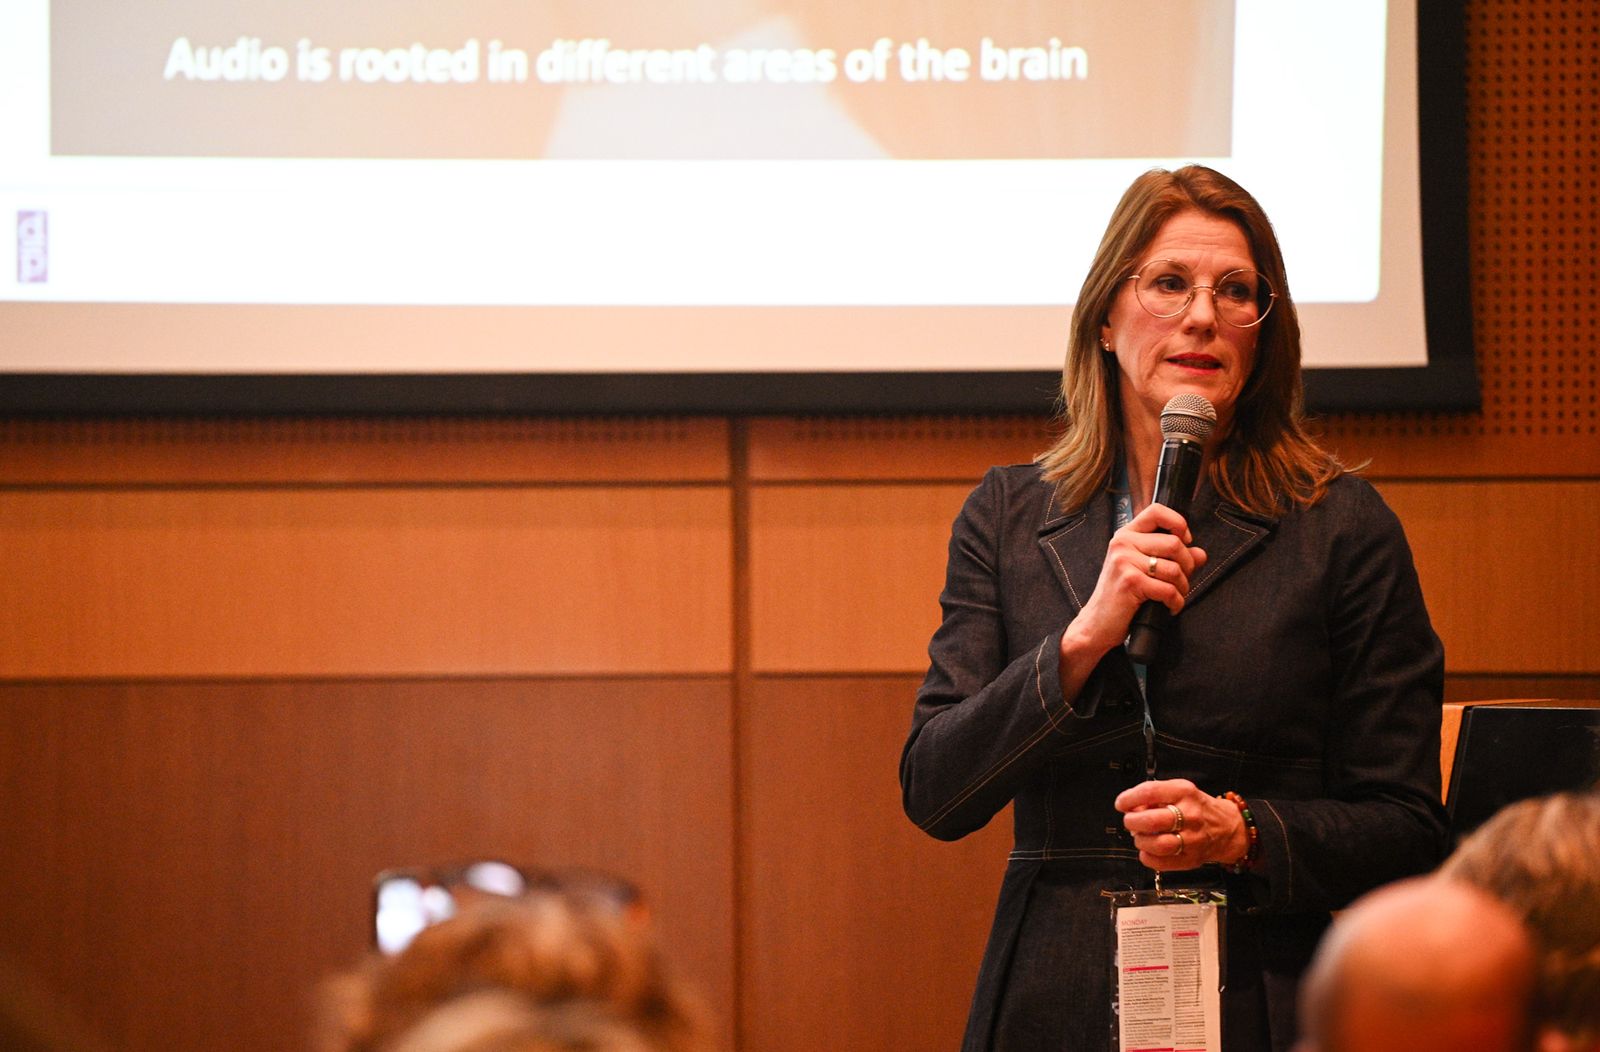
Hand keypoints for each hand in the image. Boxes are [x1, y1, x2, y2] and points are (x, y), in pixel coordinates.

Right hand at [1061, 503, 1207, 659]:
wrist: (1096, 624)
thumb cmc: (1121, 597)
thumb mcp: (1144, 571)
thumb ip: (1173, 558)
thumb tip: (1201, 554)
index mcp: (1125, 535)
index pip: (1157, 511)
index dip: (1179, 523)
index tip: (1185, 541)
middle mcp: (1122, 543)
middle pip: (1174, 543)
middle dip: (1188, 566)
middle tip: (1182, 581)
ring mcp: (1124, 561)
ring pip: (1175, 569)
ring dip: (1183, 588)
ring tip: (1175, 596)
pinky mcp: (1130, 581)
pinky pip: (1169, 589)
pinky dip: (1176, 603)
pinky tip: (1169, 608)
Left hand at [1114, 778, 1246, 871]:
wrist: (1227, 828)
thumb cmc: (1197, 807)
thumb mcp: (1179, 791)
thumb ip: (1154, 796)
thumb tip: (1130, 807)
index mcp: (1184, 793)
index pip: (1150, 792)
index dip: (1129, 798)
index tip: (1121, 804)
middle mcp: (1190, 815)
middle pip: (1152, 821)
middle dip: (1132, 822)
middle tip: (1130, 822)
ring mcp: (1193, 839)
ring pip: (1157, 844)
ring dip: (1141, 841)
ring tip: (1140, 836)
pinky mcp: (1191, 859)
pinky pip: (1161, 862)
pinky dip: (1147, 857)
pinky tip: (1147, 850)